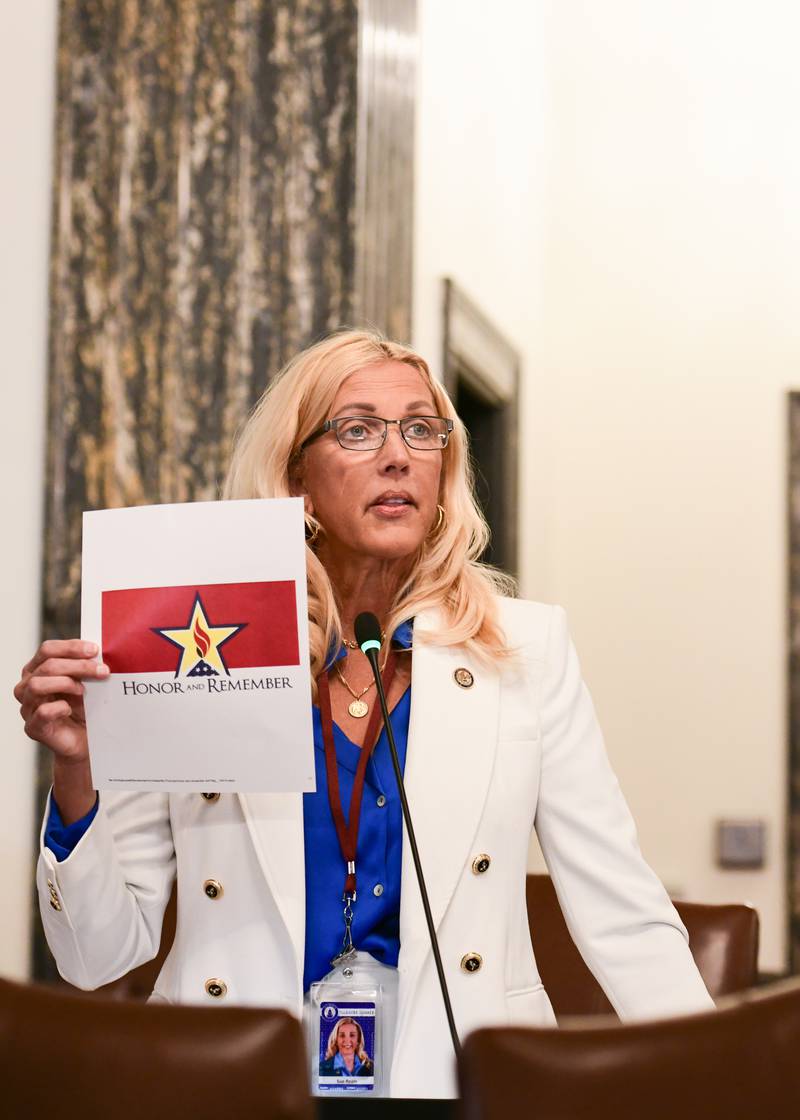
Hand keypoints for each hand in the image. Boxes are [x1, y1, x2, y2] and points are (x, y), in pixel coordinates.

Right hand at [14, 639, 108, 764]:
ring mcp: (28, 707)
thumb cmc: (84, 709)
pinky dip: (59, 708)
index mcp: (38, 669)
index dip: (71, 647)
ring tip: (84, 690)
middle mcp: (28, 686)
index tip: (95, 650)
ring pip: (37, 685)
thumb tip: (100, 655)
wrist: (85, 741)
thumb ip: (87, 668)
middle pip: (47, 666)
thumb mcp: (87, 683)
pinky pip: (42, 712)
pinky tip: (70, 709)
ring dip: (65, 683)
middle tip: (102, 671)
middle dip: (78, 666)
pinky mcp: (33, 727)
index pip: (47, 650)